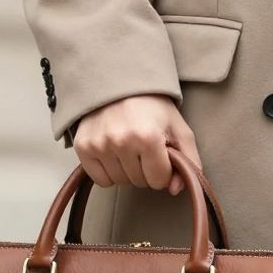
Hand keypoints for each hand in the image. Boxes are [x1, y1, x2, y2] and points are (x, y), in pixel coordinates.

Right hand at [72, 95, 201, 194]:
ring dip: (128, 171)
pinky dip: (108, 172)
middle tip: (144, 148)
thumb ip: (188, 161)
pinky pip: (100, 180)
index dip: (163, 170)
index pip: (158, 181)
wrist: (121, 82)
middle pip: (139, 182)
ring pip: (120, 182)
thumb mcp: (179, 129)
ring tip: (129, 147)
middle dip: (146, 170)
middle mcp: (121, 141)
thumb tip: (174, 190)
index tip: (160, 154)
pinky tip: (113, 154)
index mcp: (148, 137)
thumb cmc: (153, 107)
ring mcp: (100, 144)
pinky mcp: (83, 146)